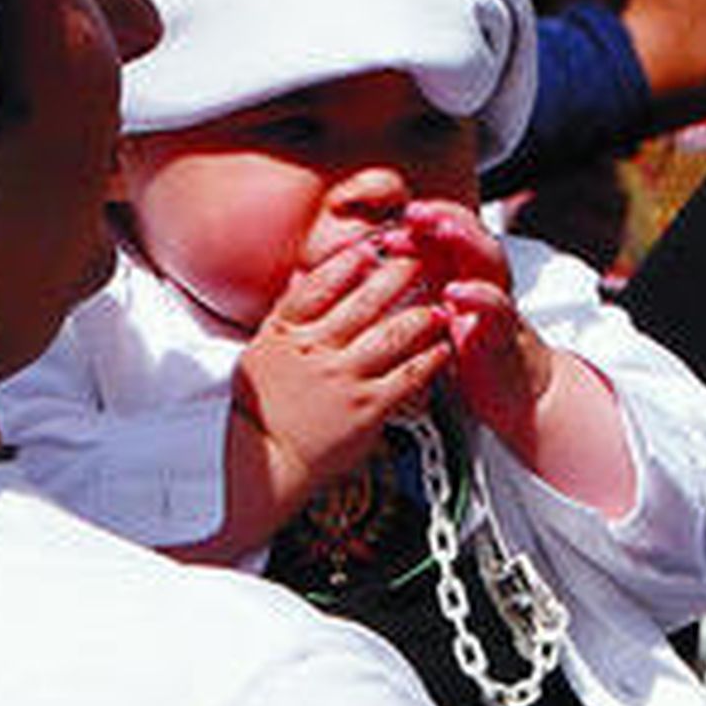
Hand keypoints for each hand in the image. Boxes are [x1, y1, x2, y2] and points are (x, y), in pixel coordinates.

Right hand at [233, 227, 450, 494]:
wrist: (267, 457)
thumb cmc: (265, 406)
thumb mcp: (263, 348)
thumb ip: (290, 314)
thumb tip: (314, 279)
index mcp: (287, 332)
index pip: (321, 283)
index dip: (350, 261)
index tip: (371, 248)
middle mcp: (316, 349)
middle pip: (365, 301)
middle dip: (399, 274)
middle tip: (421, 259)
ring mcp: (344, 378)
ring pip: (394, 334)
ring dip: (422, 314)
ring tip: (438, 304)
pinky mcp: (369, 407)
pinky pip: (409, 375)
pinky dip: (430, 358)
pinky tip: (442, 347)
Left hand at [383, 201, 553, 444]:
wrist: (511, 389)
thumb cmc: (465, 351)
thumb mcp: (430, 314)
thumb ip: (408, 291)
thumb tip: (359, 274)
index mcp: (459, 273)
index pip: (441, 236)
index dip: (417, 226)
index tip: (384, 228)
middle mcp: (480, 280)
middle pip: (467, 234)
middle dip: (442, 217)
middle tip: (413, 211)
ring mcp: (494, 302)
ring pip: (488, 259)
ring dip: (465, 240)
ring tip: (442, 229)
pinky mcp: (504, 331)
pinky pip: (497, 307)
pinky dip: (479, 295)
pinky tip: (456, 291)